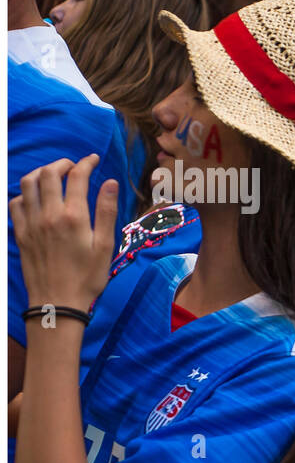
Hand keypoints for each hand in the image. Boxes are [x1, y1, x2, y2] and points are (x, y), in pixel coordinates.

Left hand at [9, 155, 117, 312]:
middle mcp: (49, 215)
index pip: (77, 177)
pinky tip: (35, 198)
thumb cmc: (88, 278)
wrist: (58, 303)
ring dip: (40, 173)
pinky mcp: (20, 233)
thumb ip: (107, 212)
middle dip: (61, 164)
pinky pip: (15, 204)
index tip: (93, 159)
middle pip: (48, 174)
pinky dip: (24, 194)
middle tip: (73, 166)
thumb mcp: (105, 246)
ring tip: (52, 175)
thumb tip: (110, 183)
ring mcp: (31, 223)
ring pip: (27, 184)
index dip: (86, 163)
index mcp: (74, 217)